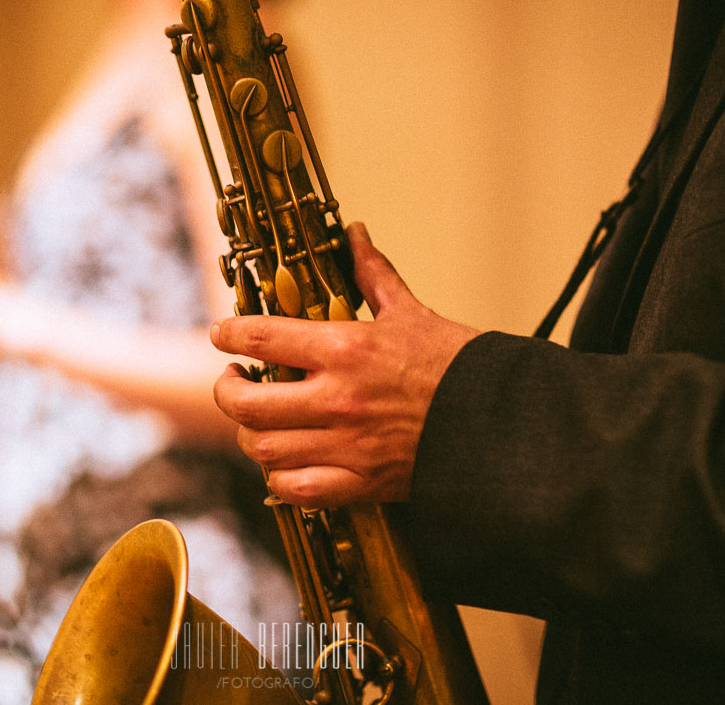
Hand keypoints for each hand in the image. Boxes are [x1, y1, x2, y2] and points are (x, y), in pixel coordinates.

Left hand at [210, 222, 480, 506]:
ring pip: (263, 448)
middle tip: (233, 380)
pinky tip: (285, 462)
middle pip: (245, 402)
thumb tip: (354, 234)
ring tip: (257, 420)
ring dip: (251, 433)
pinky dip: (280, 478)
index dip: (228, 335)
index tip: (222, 335)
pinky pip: (295, 489)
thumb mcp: (412, 312)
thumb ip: (373, 275)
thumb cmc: (459, 366)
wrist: (503, 424)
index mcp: (346, 349)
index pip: (261, 338)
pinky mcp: (359, 483)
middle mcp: (337, 399)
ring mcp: (345, 445)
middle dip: (227, 390)